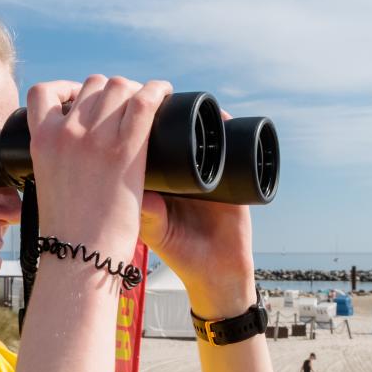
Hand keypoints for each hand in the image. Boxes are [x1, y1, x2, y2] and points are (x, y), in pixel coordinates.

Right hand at [26, 75, 171, 255]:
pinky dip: (156, 90)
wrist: (81, 256)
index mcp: (42, 141)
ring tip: (146, 102)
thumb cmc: (69, 232)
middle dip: (110, 91)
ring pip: (118, 87)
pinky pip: (144, 101)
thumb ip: (57, 161)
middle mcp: (66, 132)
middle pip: (92, 85)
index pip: (43, 92)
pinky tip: (163, 92)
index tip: (82, 98)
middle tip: (125, 107)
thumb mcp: (47, 185)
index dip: (67, 88)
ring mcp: (95, 139)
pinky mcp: (125, 150)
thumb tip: (75, 153)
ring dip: (133, 90)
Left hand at [139, 111, 254, 315]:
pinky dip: (229, 128)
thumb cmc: (182, 253)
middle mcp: (182, 170)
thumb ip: (149, 215)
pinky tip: (224, 118)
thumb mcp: (158, 233)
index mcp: (159, 178)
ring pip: (204, 132)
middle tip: (167, 99)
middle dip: (172, 111)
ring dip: (201, 115)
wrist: (217, 271)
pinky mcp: (233, 176)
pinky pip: (233, 145)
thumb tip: (139, 191)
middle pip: (176, 129)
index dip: (143, 120)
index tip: (138, 105)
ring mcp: (208, 171)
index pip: (149, 140)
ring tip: (198, 108)